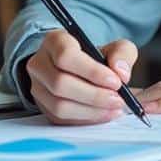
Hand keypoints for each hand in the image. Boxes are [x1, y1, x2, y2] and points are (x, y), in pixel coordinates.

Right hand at [24, 31, 138, 124]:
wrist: (81, 72)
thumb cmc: (95, 58)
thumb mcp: (114, 48)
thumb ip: (122, 54)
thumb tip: (120, 72)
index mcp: (54, 41)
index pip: (65, 56)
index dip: (91, 72)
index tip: (115, 81)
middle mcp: (40, 63)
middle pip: (60, 83)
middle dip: (94, 95)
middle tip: (118, 99)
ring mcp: (39, 88)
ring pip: (59, 105)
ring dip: (91, 110)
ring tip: (113, 107)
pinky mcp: (44, 108)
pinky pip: (61, 119)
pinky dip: (86, 119)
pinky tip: (104, 113)